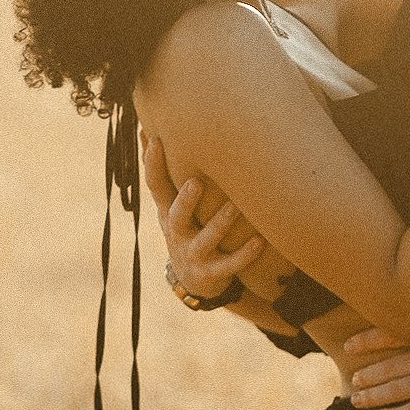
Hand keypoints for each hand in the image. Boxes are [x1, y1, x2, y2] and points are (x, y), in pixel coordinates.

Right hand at [143, 135, 265, 302]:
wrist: (193, 281)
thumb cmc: (186, 228)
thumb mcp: (171, 204)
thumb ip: (166, 173)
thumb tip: (148, 128)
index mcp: (168, 212)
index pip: (155, 186)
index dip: (152, 164)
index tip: (154, 138)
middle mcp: (177, 232)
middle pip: (177, 216)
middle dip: (186, 200)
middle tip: (196, 182)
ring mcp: (194, 254)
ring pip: (207, 240)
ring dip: (221, 223)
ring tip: (236, 206)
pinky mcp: (212, 273)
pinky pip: (230, 265)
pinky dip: (244, 255)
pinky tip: (260, 241)